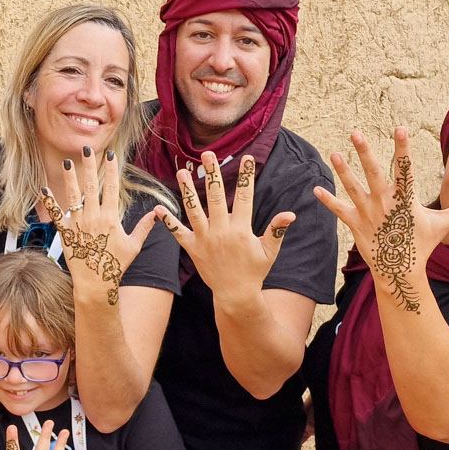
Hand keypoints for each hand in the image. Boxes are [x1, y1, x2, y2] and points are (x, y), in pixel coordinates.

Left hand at [38, 146, 156, 306]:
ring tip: (67, 162)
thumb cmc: (115, 265)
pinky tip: (44, 189)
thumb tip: (156, 213)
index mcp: (110, 218)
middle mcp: (93, 218)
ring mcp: (78, 224)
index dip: (111, 170)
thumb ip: (144, 227)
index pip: (111, 188)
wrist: (95, 283)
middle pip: (91, 186)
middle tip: (87, 149)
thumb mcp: (133, 246)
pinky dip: (50, 202)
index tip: (111, 155)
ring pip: (73, 196)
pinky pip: (56, 215)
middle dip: (90, 166)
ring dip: (70, 178)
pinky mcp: (66, 233)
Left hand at [154, 152, 292, 296]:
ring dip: (188, 190)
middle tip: (208, 154)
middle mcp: (221, 231)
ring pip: (194, 210)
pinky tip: (158, 208)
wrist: (236, 295)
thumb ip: (277, 230)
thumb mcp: (269, 251)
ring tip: (182, 171)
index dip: (246, 176)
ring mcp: (205, 239)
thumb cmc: (255, 272)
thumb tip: (290, 214)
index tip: (247, 158)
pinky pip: (178, 233)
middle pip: (216, 197)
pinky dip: (168, 221)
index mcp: (241, 230)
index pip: (245, 197)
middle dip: (213, 174)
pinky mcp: (192, 248)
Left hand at [315, 128, 448, 312]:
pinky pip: (339, 211)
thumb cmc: (421, 246)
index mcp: (406, 200)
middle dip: (365, 152)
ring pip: (353, 188)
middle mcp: (385, 203)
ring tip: (334, 154)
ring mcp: (368, 214)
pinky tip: (316, 189)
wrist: (400, 271)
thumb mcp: (442, 225)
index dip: (402, 148)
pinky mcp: (356, 225)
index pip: (405, 168)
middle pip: (374, 173)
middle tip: (356, 133)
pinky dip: (328, 201)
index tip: (400, 128)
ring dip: (343, 171)